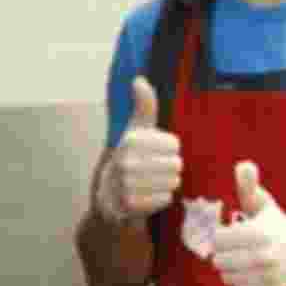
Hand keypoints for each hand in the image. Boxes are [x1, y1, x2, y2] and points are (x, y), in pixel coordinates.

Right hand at [94, 77, 181, 222]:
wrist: (110, 195)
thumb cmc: (130, 157)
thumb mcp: (136, 130)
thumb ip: (144, 106)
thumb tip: (139, 80)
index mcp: (130, 141)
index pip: (174, 145)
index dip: (170, 149)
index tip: (156, 152)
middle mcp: (126, 162)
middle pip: (176, 164)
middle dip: (170, 168)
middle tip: (155, 169)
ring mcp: (127, 186)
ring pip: (173, 182)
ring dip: (167, 183)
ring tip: (152, 181)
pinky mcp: (131, 205)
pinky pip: (166, 199)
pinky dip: (161, 198)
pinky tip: (149, 195)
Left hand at [212, 161, 285, 285]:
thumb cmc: (276, 227)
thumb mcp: (263, 205)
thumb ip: (249, 186)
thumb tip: (243, 165)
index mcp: (258, 232)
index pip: (217, 240)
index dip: (221, 238)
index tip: (231, 237)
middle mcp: (264, 255)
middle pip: (219, 261)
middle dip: (224, 256)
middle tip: (235, 253)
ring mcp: (269, 275)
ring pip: (227, 279)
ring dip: (230, 273)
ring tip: (242, 266)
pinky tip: (248, 282)